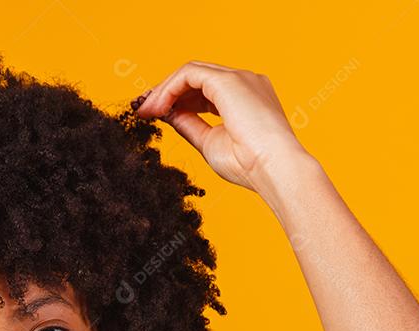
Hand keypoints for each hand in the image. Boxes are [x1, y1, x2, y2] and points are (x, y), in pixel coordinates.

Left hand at [132, 61, 310, 191]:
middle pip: (196, 77)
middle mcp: (244, 82)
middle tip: (144, 110)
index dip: (178, 99)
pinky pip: (189, 75)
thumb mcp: (209, 142)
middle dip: (167, 92)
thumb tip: (168, 115)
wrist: (274, 169)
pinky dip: (169, 88)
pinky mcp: (228, 81)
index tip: (155, 114)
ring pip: (191, 72)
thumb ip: (190, 125)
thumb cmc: (250, 165)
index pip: (205, 89)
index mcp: (246, 97)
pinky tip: (158, 107)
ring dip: (165, 90)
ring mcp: (238, 78)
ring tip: (147, 111)